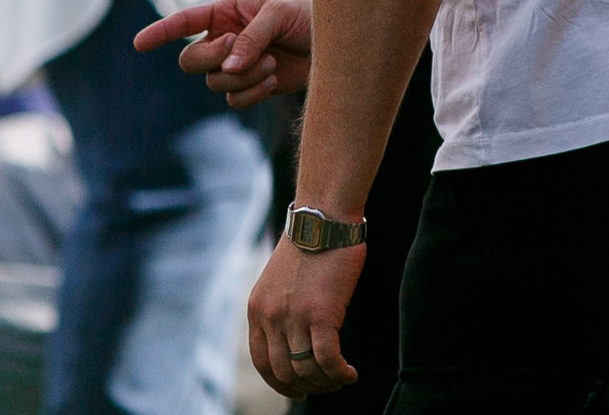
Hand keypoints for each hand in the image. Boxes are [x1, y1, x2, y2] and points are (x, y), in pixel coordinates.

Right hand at [133, 0, 312, 108]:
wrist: (337, 43)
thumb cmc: (307, 16)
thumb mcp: (279, 14)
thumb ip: (251, 37)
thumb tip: (228, 66)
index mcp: (226, 13)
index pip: (185, 21)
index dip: (160, 32)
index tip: (138, 43)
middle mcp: (225, 39)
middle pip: (191, 60)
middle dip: (211, 58)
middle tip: (238, 50)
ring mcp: (236, 66)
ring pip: (214, 82)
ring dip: (242, 76)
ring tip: (272, 63)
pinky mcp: (251, 88)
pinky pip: (235, 99)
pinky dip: (252, 93)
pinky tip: (274, 79)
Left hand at [248, 236, 363, 397]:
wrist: (323, 218)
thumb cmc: (310, 244)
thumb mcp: (280, 279)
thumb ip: (280, 309)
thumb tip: (296, 342)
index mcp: (257, 309)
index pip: (262, 361)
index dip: (279, 383)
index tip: (298, 390)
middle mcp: (270, 316)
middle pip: (284, 372)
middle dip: (307, 385)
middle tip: (328, 384)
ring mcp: (293, 317)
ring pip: (307, 370)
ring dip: (327, 382)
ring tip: (342, 377)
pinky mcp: (320, 314)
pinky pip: (328, 360)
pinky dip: (340, 373)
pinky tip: (351, 372)